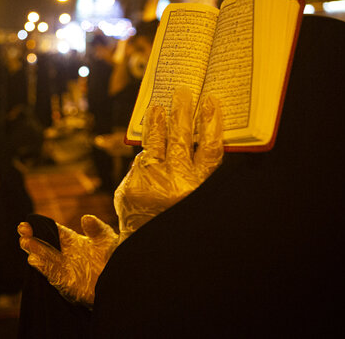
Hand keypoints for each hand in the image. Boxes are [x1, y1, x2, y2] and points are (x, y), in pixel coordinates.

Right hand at [18, 215, 117, 305]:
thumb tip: (85, 218)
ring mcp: (65, 269)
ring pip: (45, 258)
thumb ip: (97, 229)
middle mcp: (65, 254)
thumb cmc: (116, 257)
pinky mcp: (67, 284)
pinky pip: (52, 274)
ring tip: (25, 242)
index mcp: (73, 240)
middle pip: (45, 244)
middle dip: (32, 237)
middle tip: (22, 230)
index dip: (40, 226)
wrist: (122, 282)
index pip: (53, 231)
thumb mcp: (108, 240)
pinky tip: (34, 259)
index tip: (28, 222)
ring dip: (35, 251)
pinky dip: (43, 267)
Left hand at [115, 86, 223, 241]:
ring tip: (160, 105)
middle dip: (183, 113)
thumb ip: (201, 173)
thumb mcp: (197, 201)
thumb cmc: (176, 220)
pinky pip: (142, 158)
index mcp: (199, 189)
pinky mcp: (132, 186)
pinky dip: (146, 143)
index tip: (212, 102)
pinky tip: (149, 131)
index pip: (210, 150)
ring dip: (159, 121)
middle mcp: (177, 184)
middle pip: (182, 140)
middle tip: (184, 92)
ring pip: (157, 143)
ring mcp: (152, 183)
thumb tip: (205, 139)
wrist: (150, 252)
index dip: (213, 124)